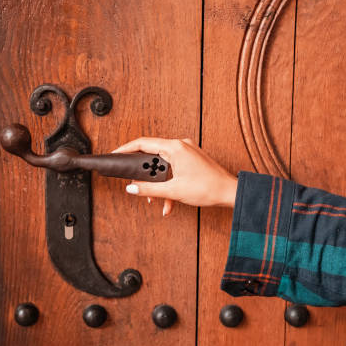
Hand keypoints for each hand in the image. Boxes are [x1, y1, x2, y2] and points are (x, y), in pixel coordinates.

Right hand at [111, 137, 237, 215]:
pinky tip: (170, 202)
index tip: (115, 155)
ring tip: (157, 199)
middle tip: (135, 183)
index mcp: (175, 147)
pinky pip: (173, 169)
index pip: (143, 143)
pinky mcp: (192, 160)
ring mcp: (187, 152)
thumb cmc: (208, 188)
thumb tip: (132, 187)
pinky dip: (169, 184)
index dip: (126, 149)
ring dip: (158, 184)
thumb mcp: (173, 190)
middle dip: (145, 174)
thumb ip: (149, 189)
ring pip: (163, 166)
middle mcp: (180, 145)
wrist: (230, 193)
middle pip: (152, 155)